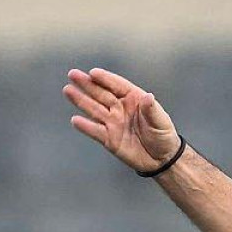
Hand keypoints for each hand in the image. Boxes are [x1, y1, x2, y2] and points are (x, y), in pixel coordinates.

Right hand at [63, 67, 181, 173]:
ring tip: (68, 90)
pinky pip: (95, 131)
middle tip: (73, 74)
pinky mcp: (108, 139)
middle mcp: (119, 108)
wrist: (161, 158)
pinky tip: (75, 120)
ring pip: (94, 109)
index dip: (105, 79)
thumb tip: (148, 97)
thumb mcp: (161, 121)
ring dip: (81, 100)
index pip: (117, 85)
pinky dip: (86, 126)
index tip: (93, 73)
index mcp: (133, 98)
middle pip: (101, 94)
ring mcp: (112, 122)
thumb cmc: (163, 135)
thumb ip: (152, 110)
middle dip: (87, 84)